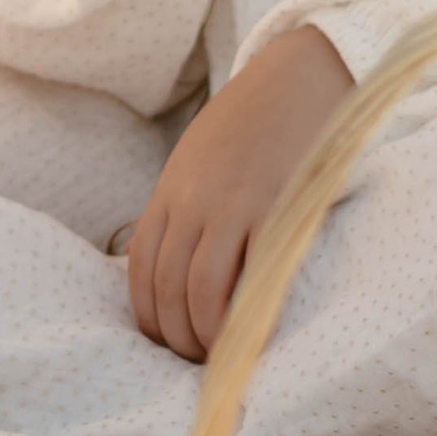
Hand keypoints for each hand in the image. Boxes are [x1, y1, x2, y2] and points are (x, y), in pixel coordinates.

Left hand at [125, 23, 351, 359]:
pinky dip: (247, 316)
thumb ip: (184, 208)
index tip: (168, 341)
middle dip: (177, 338)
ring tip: (224, 355)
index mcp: (169, 192)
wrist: (297, 75)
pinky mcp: (276, 210)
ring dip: (207, 337)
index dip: (150, 319)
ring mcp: (232, 207)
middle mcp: (192, 202)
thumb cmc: (251, 125)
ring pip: (201, 293)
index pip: (139, 272)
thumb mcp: (199, 161)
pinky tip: (254, 334)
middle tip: (200, 360)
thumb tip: (174, 269)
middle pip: (166, 291)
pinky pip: (252, 276)